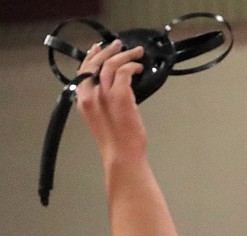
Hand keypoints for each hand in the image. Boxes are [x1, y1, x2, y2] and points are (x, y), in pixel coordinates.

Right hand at [74, 41, 147, 165]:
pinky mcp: (121, 96)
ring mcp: (105, 94)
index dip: (91, 57)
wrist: (121, 154)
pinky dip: (132, 66)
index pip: (83, 71)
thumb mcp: (102, 119)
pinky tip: (139, 67)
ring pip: (111, 65)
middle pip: (96, 63)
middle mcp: (90, 94)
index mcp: (83, 100)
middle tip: (119, 44)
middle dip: (108, 51)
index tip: (98, 48)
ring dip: (125, 55)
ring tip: (136, 52)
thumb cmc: (116, 142)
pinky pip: (124, 72)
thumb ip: (104, 102)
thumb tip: (116, 89)